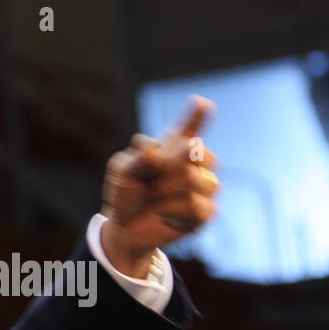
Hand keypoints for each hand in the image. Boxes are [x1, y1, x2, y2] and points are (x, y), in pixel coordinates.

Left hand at [100, 95, 220, 278]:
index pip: (189, 128)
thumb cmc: (126, 191)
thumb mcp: (122, 171)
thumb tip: (153, 150)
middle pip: (196, 151)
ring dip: (166, 189)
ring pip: (195, 179)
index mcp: (173, 146)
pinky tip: (163, 213)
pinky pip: (195, 205)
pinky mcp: (207, 212)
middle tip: (150, 176)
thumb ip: (138, 159)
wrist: (126, 226)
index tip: (202, 103)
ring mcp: (204, 186)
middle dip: (170, 163)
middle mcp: (194, 163)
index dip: (196, 116)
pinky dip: (171, 209)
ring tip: (153, 195)